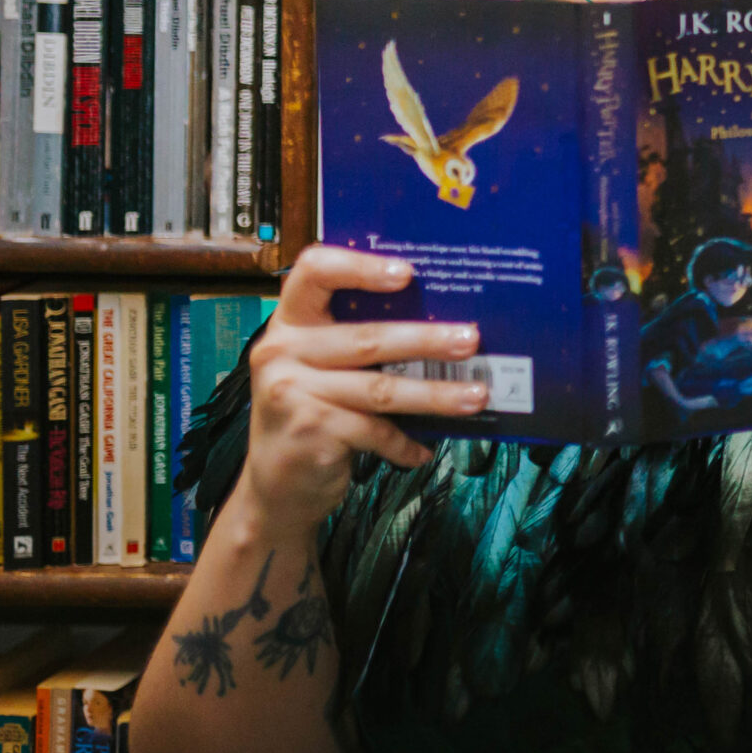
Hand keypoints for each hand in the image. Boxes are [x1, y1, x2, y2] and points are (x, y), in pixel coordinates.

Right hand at [240, 248, 489, 534]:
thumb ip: (358, 340)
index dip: (359, 266)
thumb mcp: (321, 367)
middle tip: (471, 340)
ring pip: (379, 389)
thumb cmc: (312, 412)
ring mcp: (290, 393)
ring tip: (476, 395)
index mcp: (290, 322)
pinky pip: (375, 432)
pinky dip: (405, 443)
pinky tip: (425, 451)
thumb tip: (444, 322)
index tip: (407, 272)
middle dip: (426, 340)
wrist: (274, 486)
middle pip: (366, 339)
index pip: (314, 272)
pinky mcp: (309, 431)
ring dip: (434, 395)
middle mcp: (281, 351)